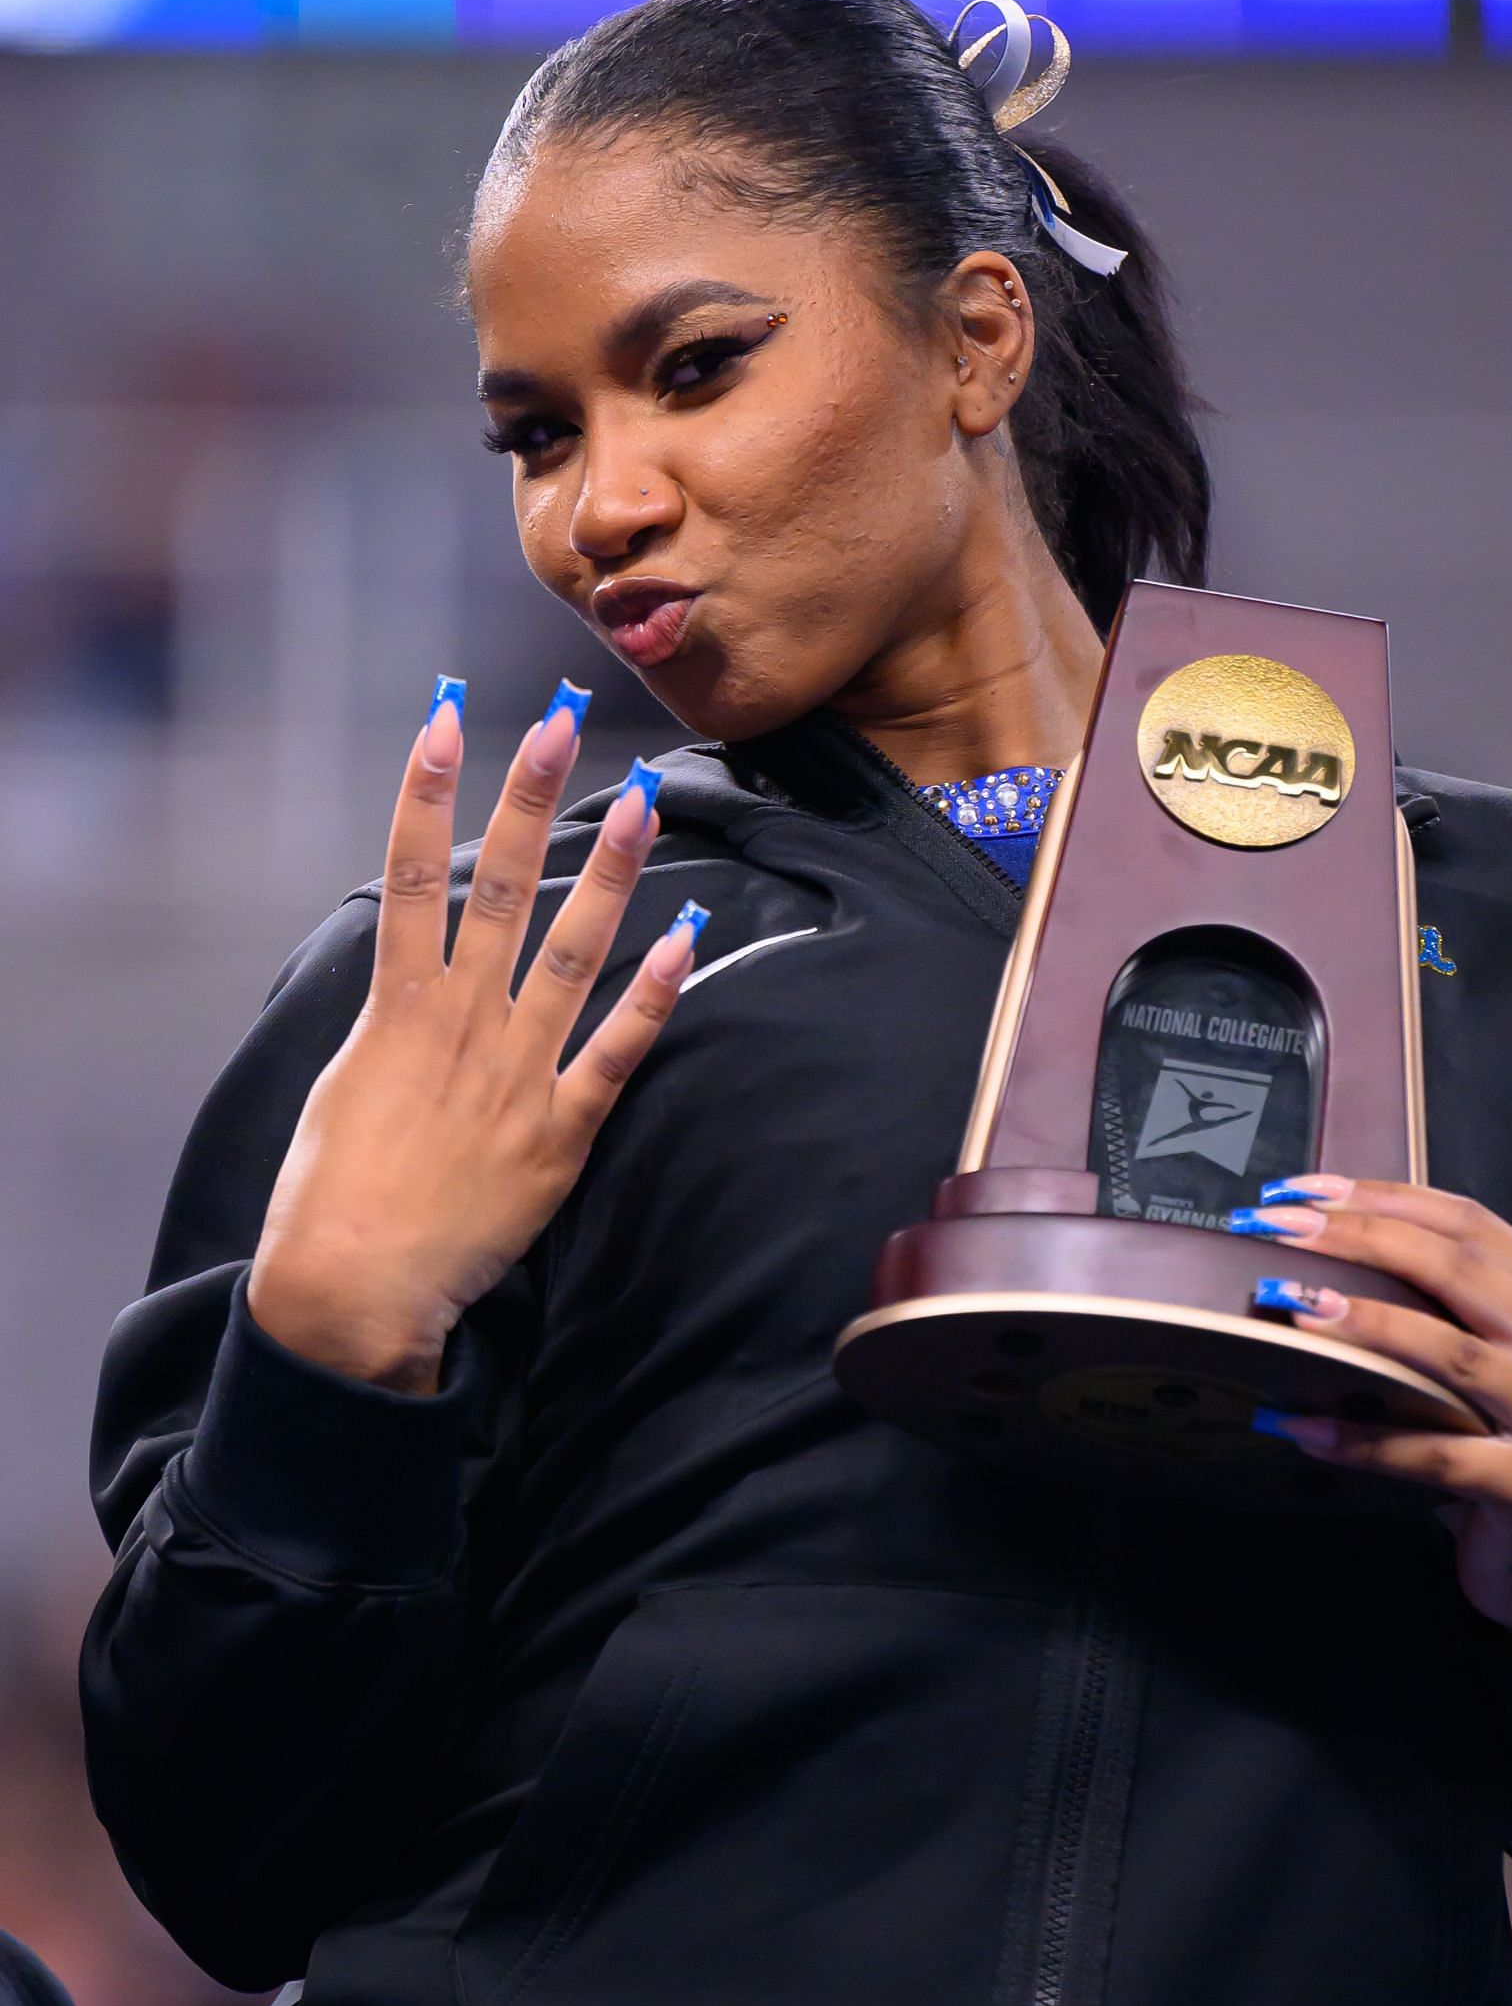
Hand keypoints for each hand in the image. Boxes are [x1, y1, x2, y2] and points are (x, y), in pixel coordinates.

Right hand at [249, 688, 701, 1392]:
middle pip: (499, 889)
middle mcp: (461, 1025)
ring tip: (643, 802)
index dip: (428, 790)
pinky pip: (616, 1053)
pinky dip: (653, 998)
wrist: (354, 1289)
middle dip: (529, 798)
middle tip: (560, 722)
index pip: (412, 874)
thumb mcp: (343, 1086)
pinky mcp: (559, 1132)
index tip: (446, 716)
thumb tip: (412, 981)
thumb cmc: (330, 1195)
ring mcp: (515, 1074)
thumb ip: (390, 1024)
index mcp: (397, 1009)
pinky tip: (687, 941)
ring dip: (609, 873)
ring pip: (571, 952)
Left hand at [1243, 1177, 1511, 1650]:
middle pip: (1457, 1269)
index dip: (1383, 1198)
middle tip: (1277, 1230)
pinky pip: (1433, 1454)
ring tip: (1290, 1306)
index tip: (1302, 1192)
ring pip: (1450, 1353)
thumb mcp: (1503, 1366)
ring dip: (1362, 1322)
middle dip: (1359, 1239)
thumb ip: (1450, 1313)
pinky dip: (1362, 1438)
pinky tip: (1300, 1425)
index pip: (1468, 1224)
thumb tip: (1330, 1257)